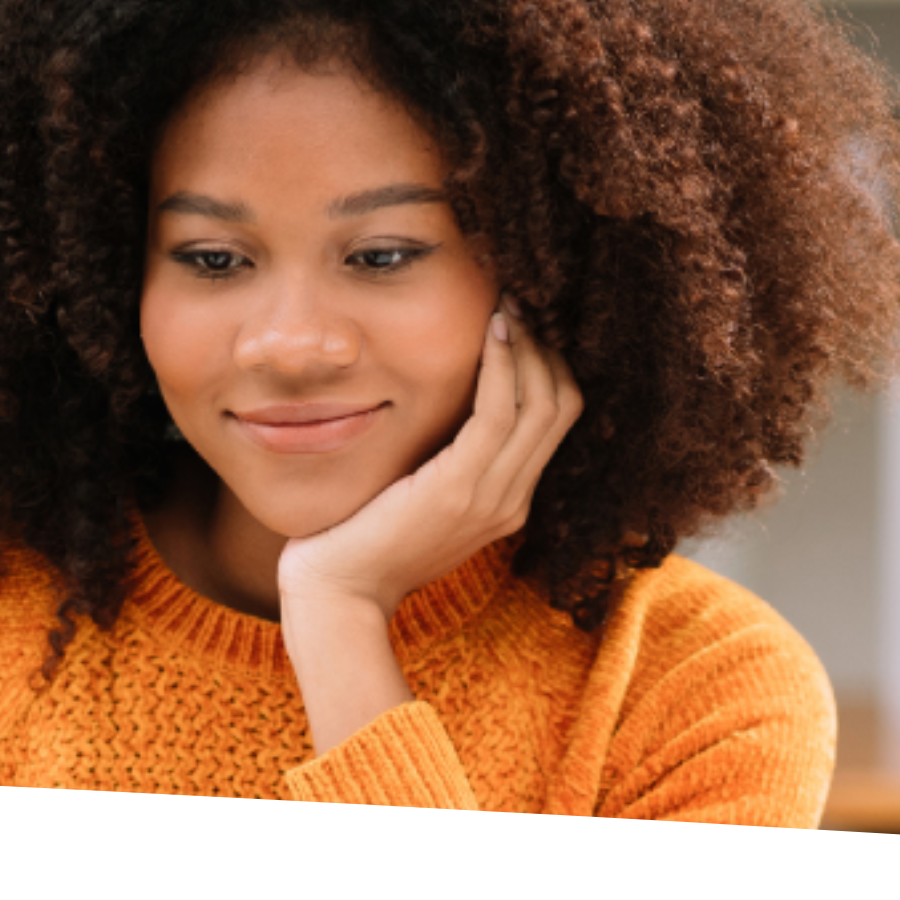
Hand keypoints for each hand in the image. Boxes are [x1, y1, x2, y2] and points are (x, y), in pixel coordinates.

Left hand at [277, 295, 580, 754]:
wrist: (338, 595)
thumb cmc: (364, 541)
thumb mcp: (421, 497)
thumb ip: (447, 460)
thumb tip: (447, 405)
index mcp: (508, 502)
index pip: (555, 420)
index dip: (548, 365)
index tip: (519, 325)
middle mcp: (511, 500)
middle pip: (561, 406)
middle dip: (545, 347)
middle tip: (516, 303)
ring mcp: (491, 497)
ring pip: (541, 404)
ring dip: (527, 346)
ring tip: (505, 307)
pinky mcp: (458, 489)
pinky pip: (499, 415)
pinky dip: (502, 367)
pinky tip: (488, 335)